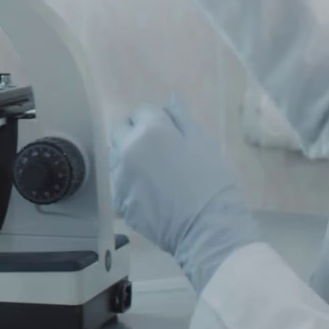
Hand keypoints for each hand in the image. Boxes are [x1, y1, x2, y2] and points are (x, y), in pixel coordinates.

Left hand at [111, 98, 260, 291]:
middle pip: (122, 131)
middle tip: (161, 152)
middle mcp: (127, 149)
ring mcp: (119, 177)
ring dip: (130, 158)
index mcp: (150, 131)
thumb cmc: (211, 183)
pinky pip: (119, 182)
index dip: (157, 120)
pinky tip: (151, 193)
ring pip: (117, 156)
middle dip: (137, 134)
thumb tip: (169, 100)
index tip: (171, 134)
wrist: (207, 229)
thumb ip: (182, 118)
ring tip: (156, 174)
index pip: (142, 111)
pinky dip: (130, 183)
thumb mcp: (203, 143)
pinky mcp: (118, 200)